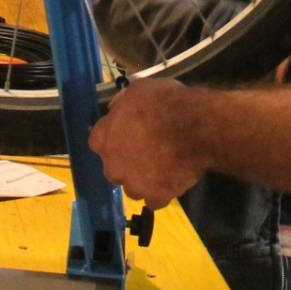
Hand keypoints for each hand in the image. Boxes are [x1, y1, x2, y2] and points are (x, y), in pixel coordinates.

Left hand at [90, 79, 207, 208]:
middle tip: (147, 151)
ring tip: (163, 167)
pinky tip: (172, 180)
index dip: (114, 137)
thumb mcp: (138, 89)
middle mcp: (113, 166)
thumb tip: (116, 108)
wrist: (192, 127)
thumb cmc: (163, 103)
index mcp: (103, 139)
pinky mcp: (157, 197)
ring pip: (134, 188)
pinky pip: (156, 200)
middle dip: (127, 163)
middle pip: (114, 169)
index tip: (127, 132)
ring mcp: (134, 185)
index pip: (98, 142)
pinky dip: (162, 192)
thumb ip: (123, 102)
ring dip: (144, 180)